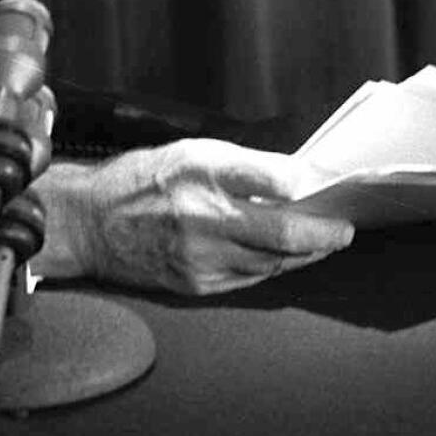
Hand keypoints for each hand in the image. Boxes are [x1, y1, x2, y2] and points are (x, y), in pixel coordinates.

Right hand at [26, 138, 352, 294]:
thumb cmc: (143, 180)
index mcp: (202, 172)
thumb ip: (244, 165)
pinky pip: (248, 278)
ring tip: (324, 243)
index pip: (271, 178)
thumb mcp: (193, 151)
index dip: (307, 184)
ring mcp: (200, 257)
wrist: (92, 223)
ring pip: (272, 263)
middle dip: (322, 235)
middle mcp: (203, 218)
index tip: (327, 185)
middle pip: (282, 234)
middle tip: (343, 230)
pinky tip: (285, 257)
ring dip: (304, 255)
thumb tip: (294, 177)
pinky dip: (272, 267)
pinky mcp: (196, 284)